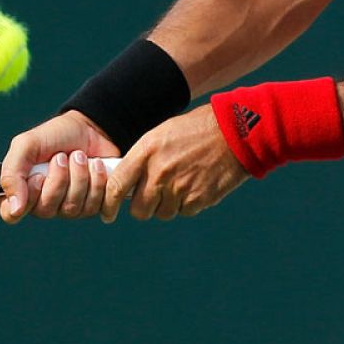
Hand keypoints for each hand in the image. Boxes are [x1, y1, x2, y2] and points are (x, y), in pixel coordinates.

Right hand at [0, 110, 120, 223]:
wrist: (91, 127)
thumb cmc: (55, 136)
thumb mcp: (27, 145)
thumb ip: (11, 173)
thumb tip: (15, 209)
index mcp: (22, 190)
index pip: (12, 214)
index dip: (27, 197)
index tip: (38, 176)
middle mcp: (44, 204)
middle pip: (47, 210)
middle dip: (59, 178)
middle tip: (62, 156)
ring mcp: (70, 208)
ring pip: (74, 208)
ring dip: (80, 176)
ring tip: (81, 156)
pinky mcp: (95, 205)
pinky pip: (99, 206)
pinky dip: (100, 181)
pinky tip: (97, 165)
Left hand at [102, 105, 248, 221]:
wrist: (235, 132)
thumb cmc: (197, 130)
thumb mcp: (162, 134)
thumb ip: (143, 159)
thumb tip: (127, 182)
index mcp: (147, 151)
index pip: (116, 186)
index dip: (108, 203)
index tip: (107, 213)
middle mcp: (160, 172)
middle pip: (139, 210)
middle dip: (145, 206)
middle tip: (154, 196)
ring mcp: (179, 188)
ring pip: (163, 213)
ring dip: (169, 204)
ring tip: (182, 182)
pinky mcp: (198, 199)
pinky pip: (184, 211)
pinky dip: (188, 203)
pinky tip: (197, 183)